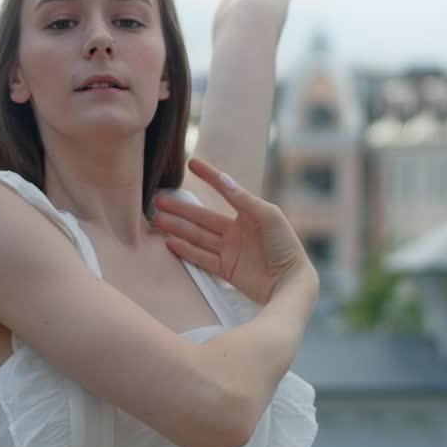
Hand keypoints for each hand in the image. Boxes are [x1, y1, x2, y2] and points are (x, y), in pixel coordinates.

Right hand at [152, 157, 316, 306]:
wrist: (290, 283)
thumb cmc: (285, 246)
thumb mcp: (268, 216)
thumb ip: (244, 199)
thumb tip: (223, 178)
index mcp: (249, 214)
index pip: (224, 191)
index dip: (209, 176)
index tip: (191, 163)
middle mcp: (237, 231)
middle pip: (202, 217)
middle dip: (180, 208)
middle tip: (158, 199)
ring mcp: (230, 251)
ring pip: (197, 236)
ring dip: (177, 228)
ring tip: (156, 219)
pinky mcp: (226, 270)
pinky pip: (201, 258)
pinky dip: (185, 250)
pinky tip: (170, 242)